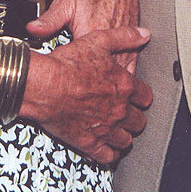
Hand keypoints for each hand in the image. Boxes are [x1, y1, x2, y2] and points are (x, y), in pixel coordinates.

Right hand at [21, 25, 151, 164]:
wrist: (45, 85)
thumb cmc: (68, 63)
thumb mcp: (99, 40)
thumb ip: (125, 37)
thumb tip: (144, 34)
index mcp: (124, 86)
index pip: (146, 97)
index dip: (141, 97)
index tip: (137, 97)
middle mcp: (119, 110)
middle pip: (139, 121)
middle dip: (135, 118)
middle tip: (128, 115)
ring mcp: (106, 129)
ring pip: (126, 141)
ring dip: (124, 136)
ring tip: (118, 132)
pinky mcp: (90, 144)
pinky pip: (109, 157)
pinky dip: (110, 154)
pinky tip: (107, 149)